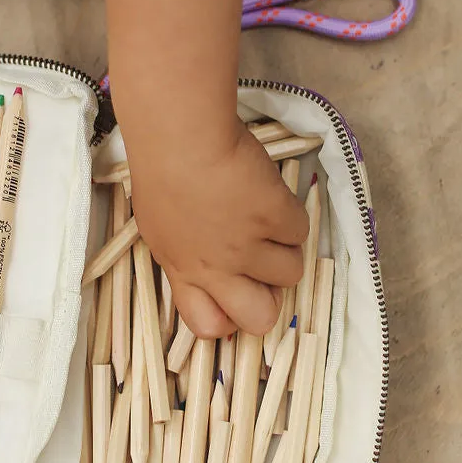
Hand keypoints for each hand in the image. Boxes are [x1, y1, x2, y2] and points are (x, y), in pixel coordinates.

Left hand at [127, 119, 307, 336]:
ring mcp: (248, 246)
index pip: (208, 325)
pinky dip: (291, 215)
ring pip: (291, 272)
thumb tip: (209, 268)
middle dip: (271, 302)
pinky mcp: (275, 218)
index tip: (234, 293)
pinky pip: (301, 231)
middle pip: (260, 319)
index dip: (228, 317)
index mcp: (183, 271)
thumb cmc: (162, 170)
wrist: (180, 136)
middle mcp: (217, 269)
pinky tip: (269, 194)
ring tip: (267, 220)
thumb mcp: (160, 226)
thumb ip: (184, 255)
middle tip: (265, 270)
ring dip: (286, 249)